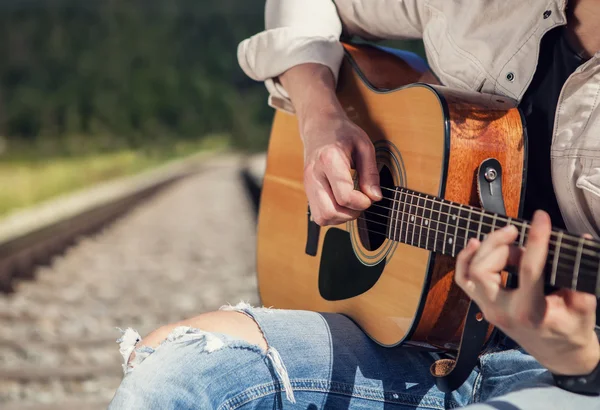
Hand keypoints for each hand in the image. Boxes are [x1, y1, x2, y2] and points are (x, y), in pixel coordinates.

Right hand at [279, 63, 381, 225]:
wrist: (319, 126)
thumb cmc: (343, 134)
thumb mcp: (364, 146)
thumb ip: (371, 173)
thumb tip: (375, 197)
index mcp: (330, 160)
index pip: (344, 196)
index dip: (362, 203)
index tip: (370, 196)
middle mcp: (314, 174)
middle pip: (330, 211)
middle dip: (351, 214)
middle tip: (362, 202)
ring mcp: (308, 184)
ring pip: (322, 217)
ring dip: (341, 217)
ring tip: (352, 204)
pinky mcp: (307, 191)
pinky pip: (318, 215)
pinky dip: (333, 216)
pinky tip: (342, 204)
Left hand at [455, 210, 599, 374]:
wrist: (559, 355)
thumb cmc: (572, 330)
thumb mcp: (583, 306)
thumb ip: (579, 275)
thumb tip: (580, 240)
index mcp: (530, 312)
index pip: (528, 270)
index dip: (536, 240)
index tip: (541, 218)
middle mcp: (501, 311)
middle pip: (483, 270)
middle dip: (499, 244)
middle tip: (518, 233)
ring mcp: (487, 308)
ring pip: (469, 273)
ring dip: (484, 249)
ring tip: (506, 237)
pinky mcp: (482, 304)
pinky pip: (463, 279)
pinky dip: (465, 258)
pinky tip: (476, 243)